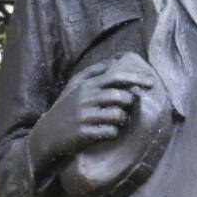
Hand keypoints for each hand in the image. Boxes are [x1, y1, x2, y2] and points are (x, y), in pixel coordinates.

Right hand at [28, 57, 154, 171]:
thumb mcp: (74, 87)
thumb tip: (117, 60)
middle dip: (128, 103)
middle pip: (120, 97)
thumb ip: (94, 72)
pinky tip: (107, 133)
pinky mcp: (84, 133)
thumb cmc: (65, 109)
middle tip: (126, 108)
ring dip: (122, 120)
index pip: (115, 77)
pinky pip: (111, 132)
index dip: (135, 78)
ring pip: (118, 115)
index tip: (151, 83)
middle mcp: (85, 98)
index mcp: (85, 85)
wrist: (45, 135)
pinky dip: (113, 133)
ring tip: (115, 122)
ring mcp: (84, 116)